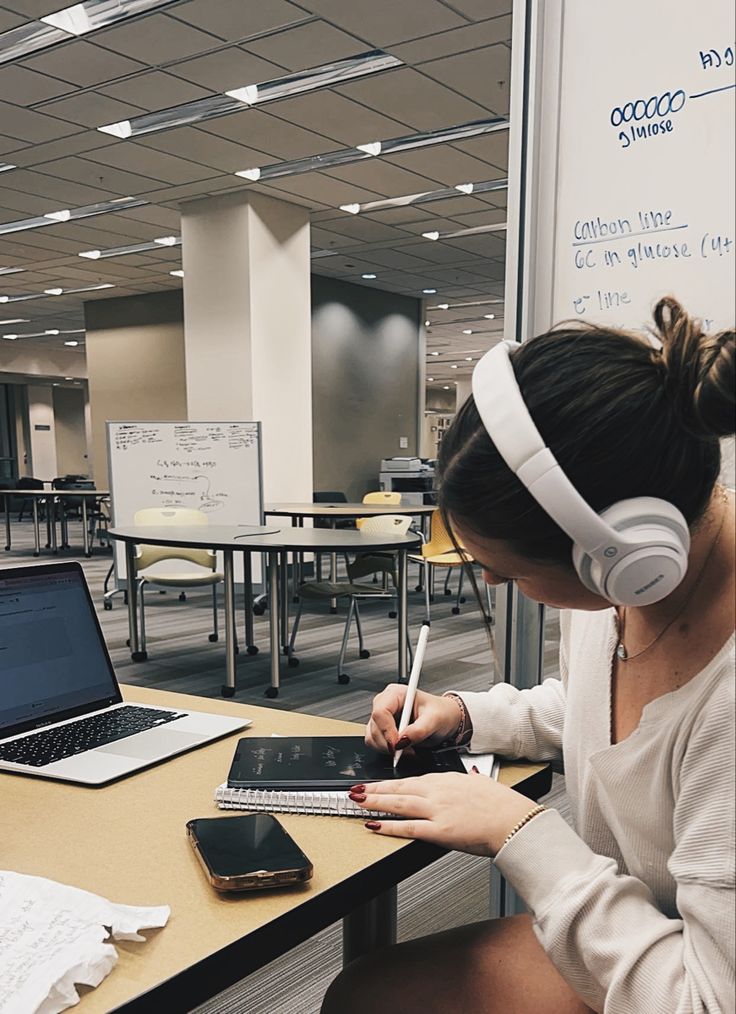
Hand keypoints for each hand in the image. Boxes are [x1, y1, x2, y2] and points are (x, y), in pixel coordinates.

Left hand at [349, 772, 537, 855]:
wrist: (514, 821)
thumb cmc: (502, 804)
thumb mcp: (483, 783)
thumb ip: (472, 779)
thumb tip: (471, 775)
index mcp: (447, 780)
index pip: (411, 779)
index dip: (391, 783)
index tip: (377, 784)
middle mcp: (438, 791)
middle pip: (399, 788)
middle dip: (375, 789)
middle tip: (355, 789)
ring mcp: (437, 810)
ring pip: (399, 803)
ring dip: (375, 802)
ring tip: (357, 801)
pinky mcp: (440, 830)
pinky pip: (409, 827)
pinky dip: (389, 826)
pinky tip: (375, 824)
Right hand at [365, 684, 462, 753]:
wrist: (446, 719)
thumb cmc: (441, 713)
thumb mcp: (435, 720)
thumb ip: (419, 730)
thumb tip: (402, 741)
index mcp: (396, 693)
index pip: (381, 712)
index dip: (387, 730)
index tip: (397, 745)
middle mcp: (386, 703)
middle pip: (374, 726)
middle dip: (389, 743)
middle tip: (406, 750)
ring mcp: (383, 717)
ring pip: (372, 736)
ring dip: (387, 748)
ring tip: (407, 750)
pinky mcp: (382, 729)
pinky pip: (375, 742)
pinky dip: (386, 750)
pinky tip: (401, 750)